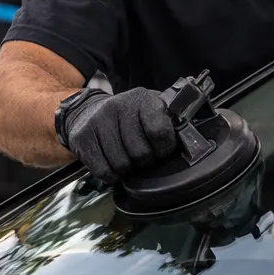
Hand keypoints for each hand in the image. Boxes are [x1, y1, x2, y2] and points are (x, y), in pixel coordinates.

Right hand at [60, 87, 177, 182]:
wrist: (86, 112)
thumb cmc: (127, 117)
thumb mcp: (150, 110)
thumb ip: (169, 122)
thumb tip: (191, 141)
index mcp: (142, 99)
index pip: (160, 131)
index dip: (164, 148)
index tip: (162, 151)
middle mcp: (119, 106)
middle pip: (140, 153)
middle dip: (144, 161)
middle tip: (142, 157)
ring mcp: (98, 120)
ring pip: (121, 164)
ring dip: (127, 169)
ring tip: (126, 159)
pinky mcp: (82, 137)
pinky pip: (103, 170)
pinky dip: (110, 175)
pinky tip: (112, 165)